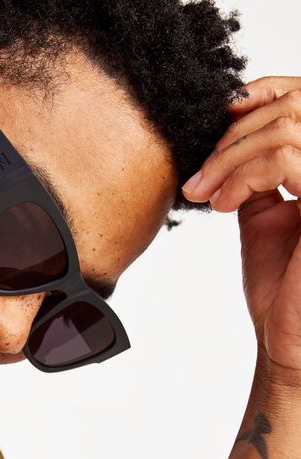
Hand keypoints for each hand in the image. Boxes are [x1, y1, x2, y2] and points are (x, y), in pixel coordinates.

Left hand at [182, 77, 300, 378]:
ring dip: (229, 159)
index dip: (265, 92)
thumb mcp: (264, 216)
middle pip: (294, 108)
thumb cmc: (281, 284)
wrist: (288, 335)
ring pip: (287, 129)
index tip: (219, 115)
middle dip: (232, 138)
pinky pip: (286, 161)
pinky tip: (221, 203)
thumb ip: (256, 175)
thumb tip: (227, 143)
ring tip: (204, 193)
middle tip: (198, 177)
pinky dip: (242, 176)